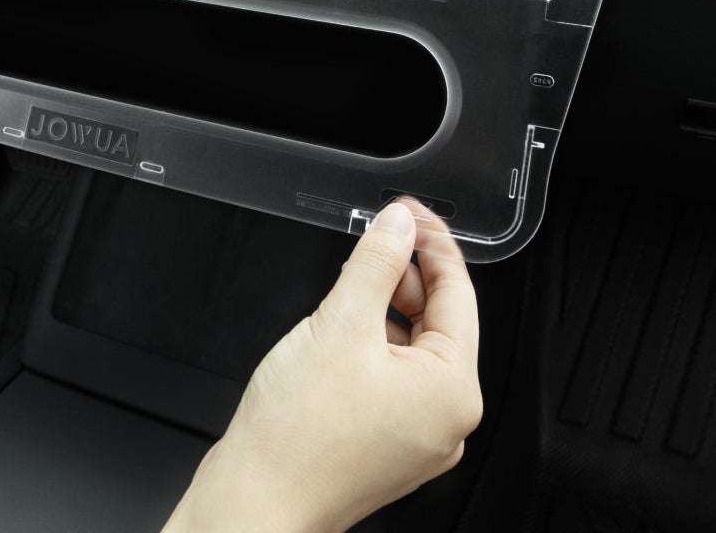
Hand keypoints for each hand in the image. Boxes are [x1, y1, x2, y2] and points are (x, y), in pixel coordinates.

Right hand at [165, 200, 481, 532]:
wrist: (256, 502)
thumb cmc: (296, 438)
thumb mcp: (339, 324)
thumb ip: (375, 263)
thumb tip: (399, 225)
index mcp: (453, 390)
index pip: (459, 294)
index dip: (433, 243)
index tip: (411, 213)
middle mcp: (447, 421)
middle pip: (438, 323)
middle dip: (404, 278)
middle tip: (374, 241)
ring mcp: (419, 439)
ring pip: (412, 352)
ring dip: (384, 313)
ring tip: (346, 292)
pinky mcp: (388, 447)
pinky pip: (393, 382)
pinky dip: (372, 349)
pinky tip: (339, 336)